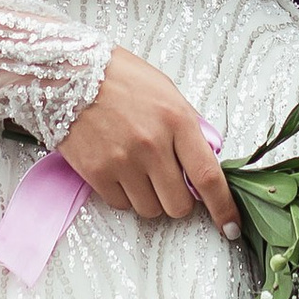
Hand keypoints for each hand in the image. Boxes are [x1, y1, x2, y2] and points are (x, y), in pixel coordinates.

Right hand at [58, 47, 236, 230]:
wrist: (67, 71)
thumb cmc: (119, 77)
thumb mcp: (165, 91)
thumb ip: (188, 126)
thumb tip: (207, 159)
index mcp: (176, 120)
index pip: (208, 176)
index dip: (223, 208)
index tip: (231, 227)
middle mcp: (152, 145)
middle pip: (179, 205)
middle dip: (179, 200)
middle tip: (169, 182)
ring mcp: (122, 161)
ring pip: (150, 209)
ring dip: (150, 198)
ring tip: (138, 170)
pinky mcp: (96, 172)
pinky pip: (121, 204)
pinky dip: (123, 195)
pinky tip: (117, 169)